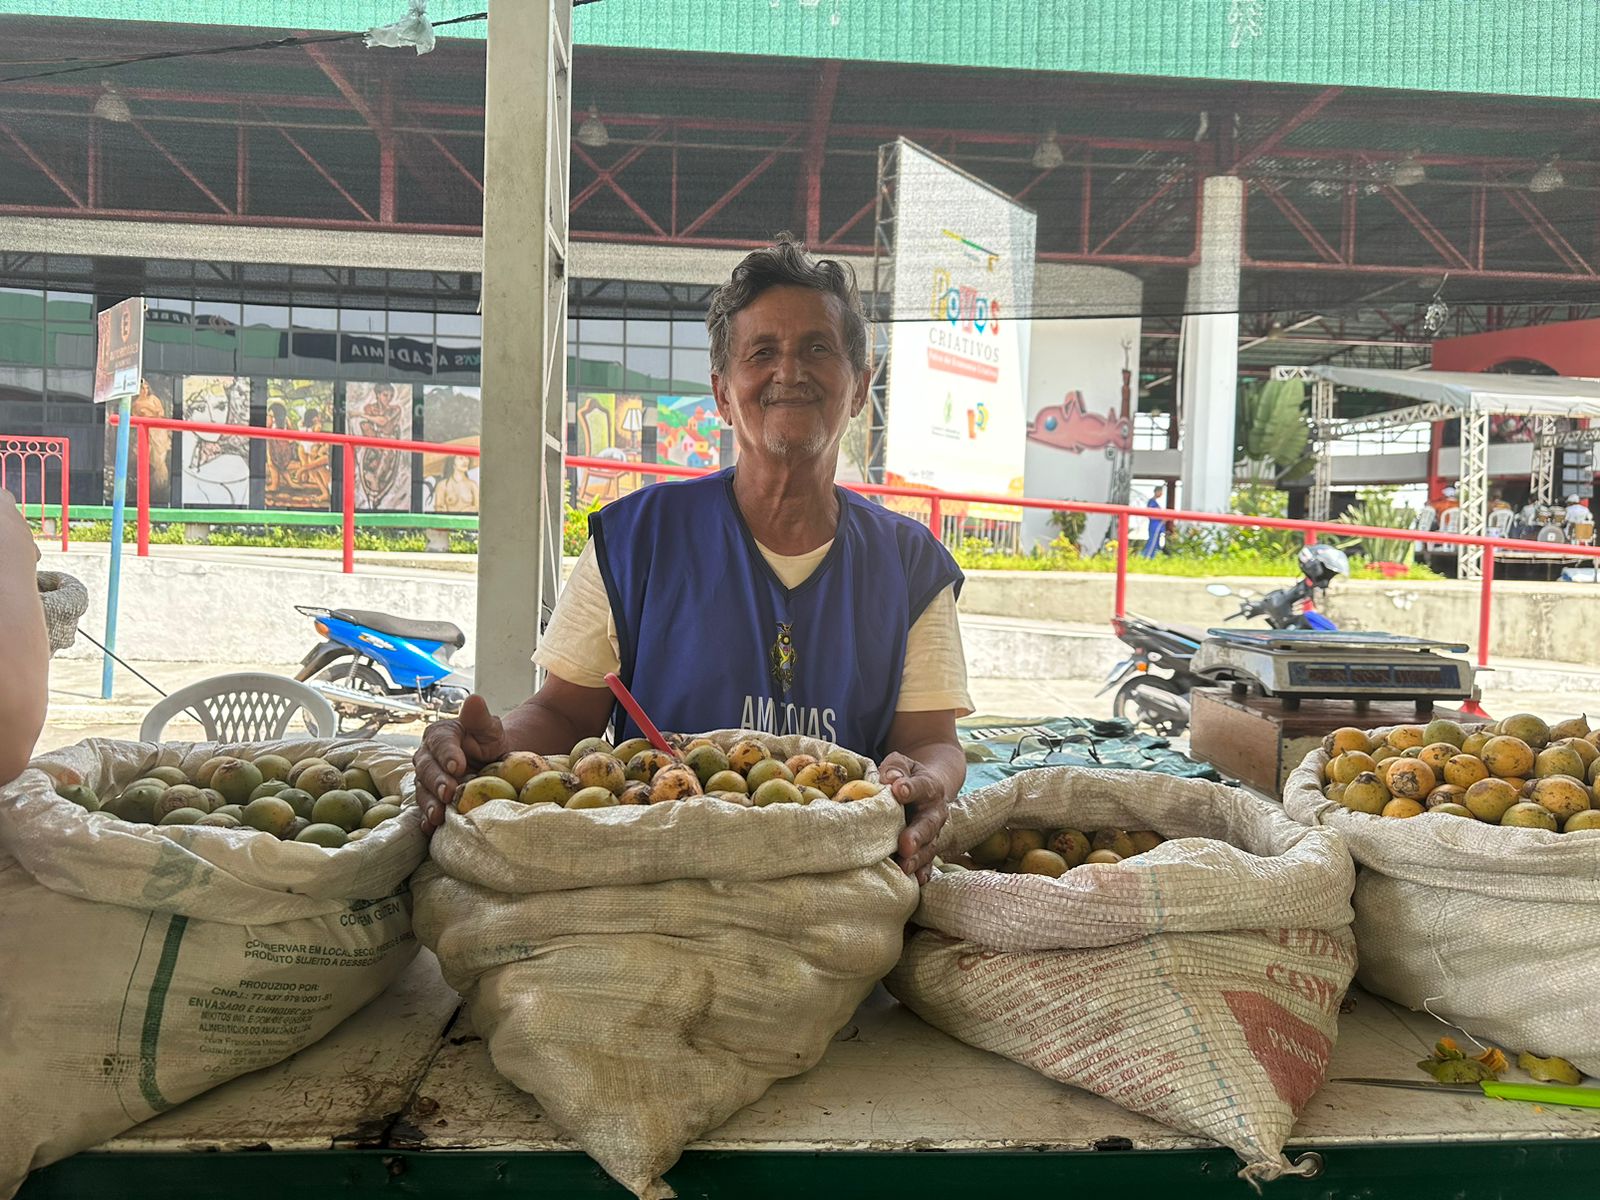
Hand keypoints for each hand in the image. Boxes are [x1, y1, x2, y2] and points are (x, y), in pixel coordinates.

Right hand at [413, 694, 508, 832]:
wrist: (489, 763)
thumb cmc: (488, 742)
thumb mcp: (490, 728)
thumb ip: (480, 717)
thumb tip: (473, 699)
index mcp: (440, 734)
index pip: (441, 742)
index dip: (448, 754)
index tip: (458, 766)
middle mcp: (426, 755)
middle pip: (426, 768)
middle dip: (437, 781)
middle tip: (448, 793)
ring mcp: (425, 778)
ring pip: (422, 790)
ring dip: (429, 803)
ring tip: (438, 816)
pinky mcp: (428, 797)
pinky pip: (424, 808)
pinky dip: (426, 819)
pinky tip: (431, 828)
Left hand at [878, 752, 949, 884]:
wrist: (927, 790)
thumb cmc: (906, 776)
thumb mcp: (901, 764)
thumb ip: (895, 768)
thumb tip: (889, 779)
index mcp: (929, 787)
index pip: (921, 786)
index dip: (910, 789)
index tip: (898, 790)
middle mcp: (935, 812)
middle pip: (928, 824)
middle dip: (917, 835)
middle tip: (905, 844)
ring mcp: (933, 833)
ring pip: (929, 847)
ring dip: (918, 859)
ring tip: (905, 867)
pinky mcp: (928, 849)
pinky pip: (928, 862)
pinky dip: (923, 871)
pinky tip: (917, 880)